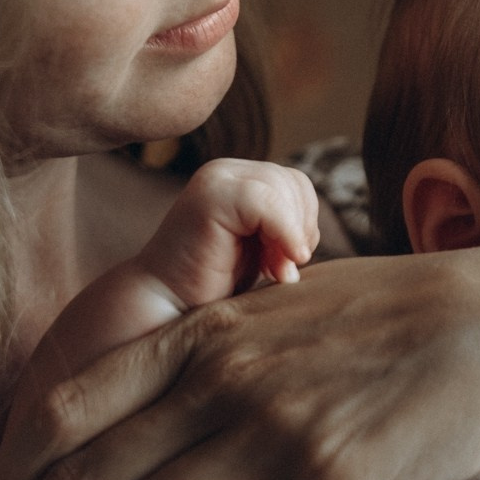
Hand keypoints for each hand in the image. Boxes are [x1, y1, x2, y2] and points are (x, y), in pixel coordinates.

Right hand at [138, 159, 319, 309]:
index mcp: (236, 180)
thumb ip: (283, 229)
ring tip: (273, 271)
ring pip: (283, 189)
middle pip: (294, 183)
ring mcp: (216, 180)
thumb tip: (314, 231)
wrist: (166, 307)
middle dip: (299, 230)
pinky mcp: (211, 196)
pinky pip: (268, 202)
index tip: (287, 262)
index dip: (303, 223)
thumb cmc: (210, 287)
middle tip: (280, 271)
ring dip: (290, 236)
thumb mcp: (258, 251)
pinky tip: (274, 266)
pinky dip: (284, 234)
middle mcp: (224, 172)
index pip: (295, 184)